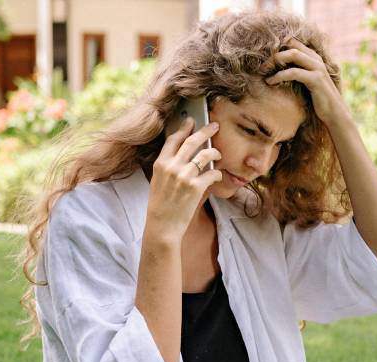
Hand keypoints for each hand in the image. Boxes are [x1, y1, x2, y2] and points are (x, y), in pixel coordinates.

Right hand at [145, 117, 223, 241]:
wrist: (162, 225)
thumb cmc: (160, 206)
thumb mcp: (158, 181)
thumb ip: (168, 166)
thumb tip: (182, 154)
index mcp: (160, 163)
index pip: (174, 139)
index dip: (184, 128)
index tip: (191, 121)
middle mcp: (172, 166)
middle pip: (192, 141)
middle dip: (205, 131)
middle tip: (214, 125)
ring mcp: (184, 176)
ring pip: (205, 154)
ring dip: (214, 152)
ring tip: (218, 153)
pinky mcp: (196, 187)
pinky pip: (212, 173)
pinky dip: (216, 174)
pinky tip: (216, 176)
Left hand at [266, 39, 347, 124]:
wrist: (334, 113)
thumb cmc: (318, 99)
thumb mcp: (306, 82)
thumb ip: (297, 72)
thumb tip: (276, 69)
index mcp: (314, 57)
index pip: (294, 42)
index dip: (278, 46)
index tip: (264, 56)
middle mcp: (316, 59)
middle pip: (291, 46)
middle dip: (274, 53)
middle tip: (261, 65)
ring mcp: (317, 68)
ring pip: (292, 55)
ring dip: (275, 61)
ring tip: (263, 71)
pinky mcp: (315, 80)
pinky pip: (294, 72)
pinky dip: (279, 75)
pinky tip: (270, 82)